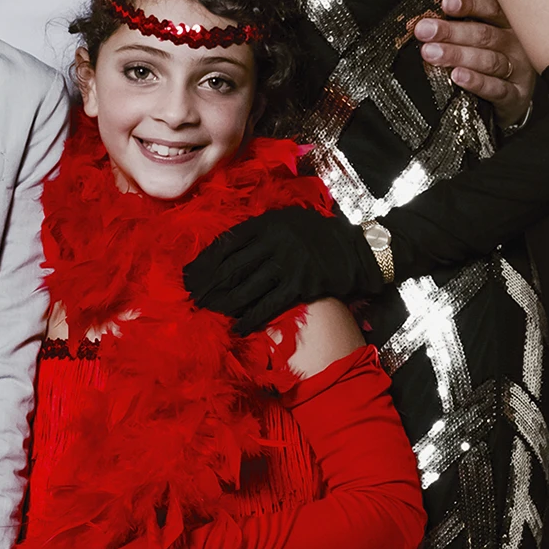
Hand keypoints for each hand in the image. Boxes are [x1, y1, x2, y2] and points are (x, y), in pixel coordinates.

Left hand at [185, 206, 381, 334]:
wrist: (358, 251)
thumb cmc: (319, 235)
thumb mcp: (288, 221)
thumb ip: (261, 231)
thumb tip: (226, 249)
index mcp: (268, 223)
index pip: (228, 243)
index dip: (206, 260)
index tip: (191, 274)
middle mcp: (274, 242)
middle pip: (232, 267)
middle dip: (209, 285)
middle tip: (192, 298)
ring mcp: (287, 264)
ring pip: (246, 288)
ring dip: (224, 304)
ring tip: (207, 312)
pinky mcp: (300, 286)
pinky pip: (268, 305)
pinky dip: (250, 318)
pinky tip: (237, 327)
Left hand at [413, 0, 534, 128]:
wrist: (514, 97)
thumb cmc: (492, 59)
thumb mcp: (482, 38)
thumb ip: (460, 26)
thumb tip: (427, 21)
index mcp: (507, 24)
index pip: (491, 8)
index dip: (469, 5)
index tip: (446, 4)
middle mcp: (515, 44)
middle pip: (485, 34)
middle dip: (452, 32)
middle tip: (425, 31)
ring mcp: (518, 70)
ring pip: (488, 61)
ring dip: (458, 56)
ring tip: (432, 53)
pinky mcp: (516, 95)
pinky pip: (496, 88)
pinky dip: (476, 82)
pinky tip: (457, 76)